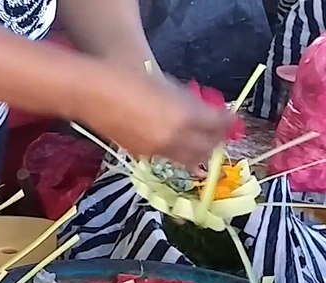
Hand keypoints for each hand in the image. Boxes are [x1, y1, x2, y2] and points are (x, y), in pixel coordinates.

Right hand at [74, 69, 233, 167]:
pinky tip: (173, 143)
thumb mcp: (168, 86)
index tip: (231, 118)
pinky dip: (177, 153)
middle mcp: (175, 138)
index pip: (218, 125)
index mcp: (185, 116)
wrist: (94, 94)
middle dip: (216, 142)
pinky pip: (168, 158)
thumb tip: (203, 113)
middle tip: (219, 134)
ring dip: (198, 153)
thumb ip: (189, 103)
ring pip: (189, 160)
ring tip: (200, 143)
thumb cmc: (130, 78)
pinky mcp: (142, 155)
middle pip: (208, 148)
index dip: (227, 122)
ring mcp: (158, 150)